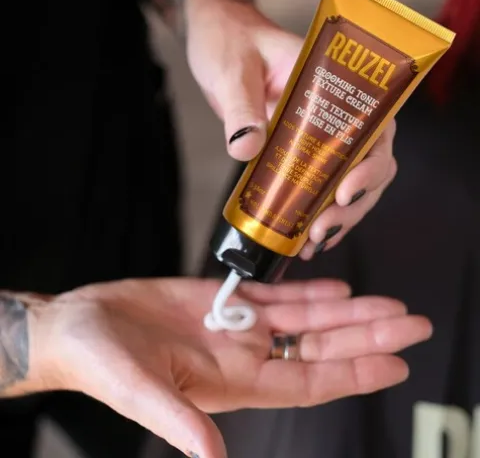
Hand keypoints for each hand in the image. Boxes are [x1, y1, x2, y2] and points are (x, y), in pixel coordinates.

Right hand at [24, 277, 429, 456]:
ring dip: (345, 312)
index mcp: (231, 381)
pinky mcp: (221, 299)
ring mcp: (236, 326)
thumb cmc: (101, 362)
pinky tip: (336, 289)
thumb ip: (178, 421)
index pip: (307, 380)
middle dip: (366, 336)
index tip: (395, 362)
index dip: (353, 372)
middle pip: (319, 347)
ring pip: (305, 319)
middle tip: (411, 323)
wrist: (80, 327)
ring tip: (386, 304)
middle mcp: (244, 355)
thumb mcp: (137, 391)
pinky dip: (308, 292)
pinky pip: (275, 296)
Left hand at [185, 0, 396, 258]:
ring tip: (315, 241)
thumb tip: (247, 148)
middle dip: (354, 202)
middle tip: (323, 228)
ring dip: (340, 216)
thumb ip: (240, 105)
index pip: (372, 125)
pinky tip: (308, 236)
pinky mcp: (298, 152)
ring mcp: (318, 136)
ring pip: (349, 180)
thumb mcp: (233, 69)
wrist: (218, 42)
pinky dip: (319, 213)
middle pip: (368, 163)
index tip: (345, 191)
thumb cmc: (230, 43)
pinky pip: (319, 185)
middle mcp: (333, 114)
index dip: (370, 163)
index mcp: (332, 85)